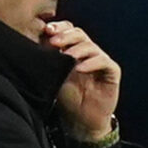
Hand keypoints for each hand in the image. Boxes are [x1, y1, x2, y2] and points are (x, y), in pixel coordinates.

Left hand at [44, 19, 119, 140]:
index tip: (46, 30)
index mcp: (73, 49)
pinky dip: (91, 63)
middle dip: (65, 35)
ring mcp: (100, 60)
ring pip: (90, 46)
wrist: (81, 120)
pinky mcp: (112, 71)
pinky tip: (80, 68)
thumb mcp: (54, 76)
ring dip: (77, 49)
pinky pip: (103, 61)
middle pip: (79, 33)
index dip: (59, 27)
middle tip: (54, 42)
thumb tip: (35, 42)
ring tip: (67, 57)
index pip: (68, 30)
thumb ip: (49, 59)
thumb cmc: (67, 98)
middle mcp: (88, 52)